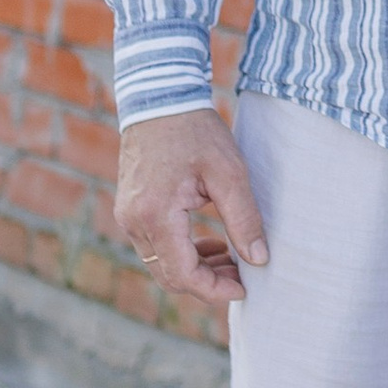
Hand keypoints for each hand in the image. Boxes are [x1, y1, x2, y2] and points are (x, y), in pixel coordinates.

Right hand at [114, 106, 268, 307]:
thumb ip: (244, 219)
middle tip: (242, 273)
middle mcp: (134, 220)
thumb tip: (259, 260)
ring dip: (196, 267)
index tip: (244, 288)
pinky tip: (210, 240)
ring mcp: (128, 214)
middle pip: (169, 275)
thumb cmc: (195, 130)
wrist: (160, 98)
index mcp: (156, 213)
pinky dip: (182, 251)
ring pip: (161, 263)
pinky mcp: (131, 208)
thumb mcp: (229, 172)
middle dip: (207, 282)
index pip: (183, 274)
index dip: (214, 289)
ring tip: (232, 255)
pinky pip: (155, 245)